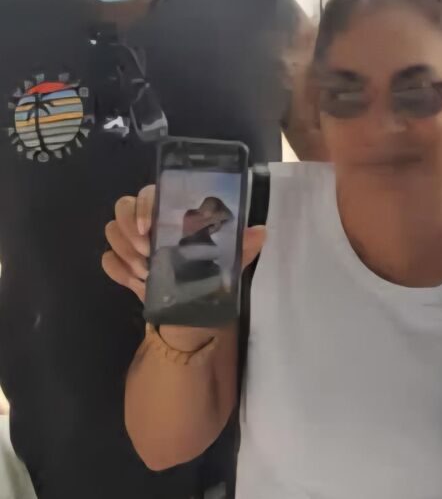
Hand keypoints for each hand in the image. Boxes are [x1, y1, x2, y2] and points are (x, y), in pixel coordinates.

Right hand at [102, 187, 266, 302]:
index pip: (151, 193)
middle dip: (129, 230)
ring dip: (125, 252)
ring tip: (146, 273)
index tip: (148, 230)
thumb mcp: (226, 268)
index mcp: (177, 214)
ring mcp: (133, 242)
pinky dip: (118, 271)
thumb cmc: (209, 284)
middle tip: (146, 253)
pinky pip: (107, 259)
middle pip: (123, 206)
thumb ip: (240, 249)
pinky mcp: (122, 264)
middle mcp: (152, 222)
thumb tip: (259, 232)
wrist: (190, 323)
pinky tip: (135, 283)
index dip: (144, 207)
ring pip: (112, 229)